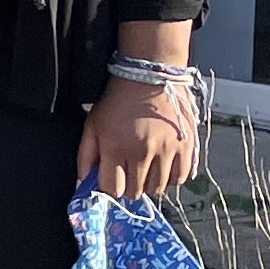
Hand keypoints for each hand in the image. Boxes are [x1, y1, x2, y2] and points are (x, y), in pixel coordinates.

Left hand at [75, 79, 196, 202]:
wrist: (150, 76)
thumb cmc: (118, 100)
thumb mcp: (92, 124)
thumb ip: (85, 156)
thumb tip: (83, 183)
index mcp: (116, 147)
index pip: (113, 190)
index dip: (110, 188)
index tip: (112, 181)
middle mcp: (142, 153)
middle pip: (135, 192)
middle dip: (129, 187)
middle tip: (128, 174)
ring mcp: (166, 151)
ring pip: (157, 189)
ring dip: (148, 184)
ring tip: (145, 168)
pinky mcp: (186, 147)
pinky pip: (180, 179)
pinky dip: (170, 178)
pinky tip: (163, 167)